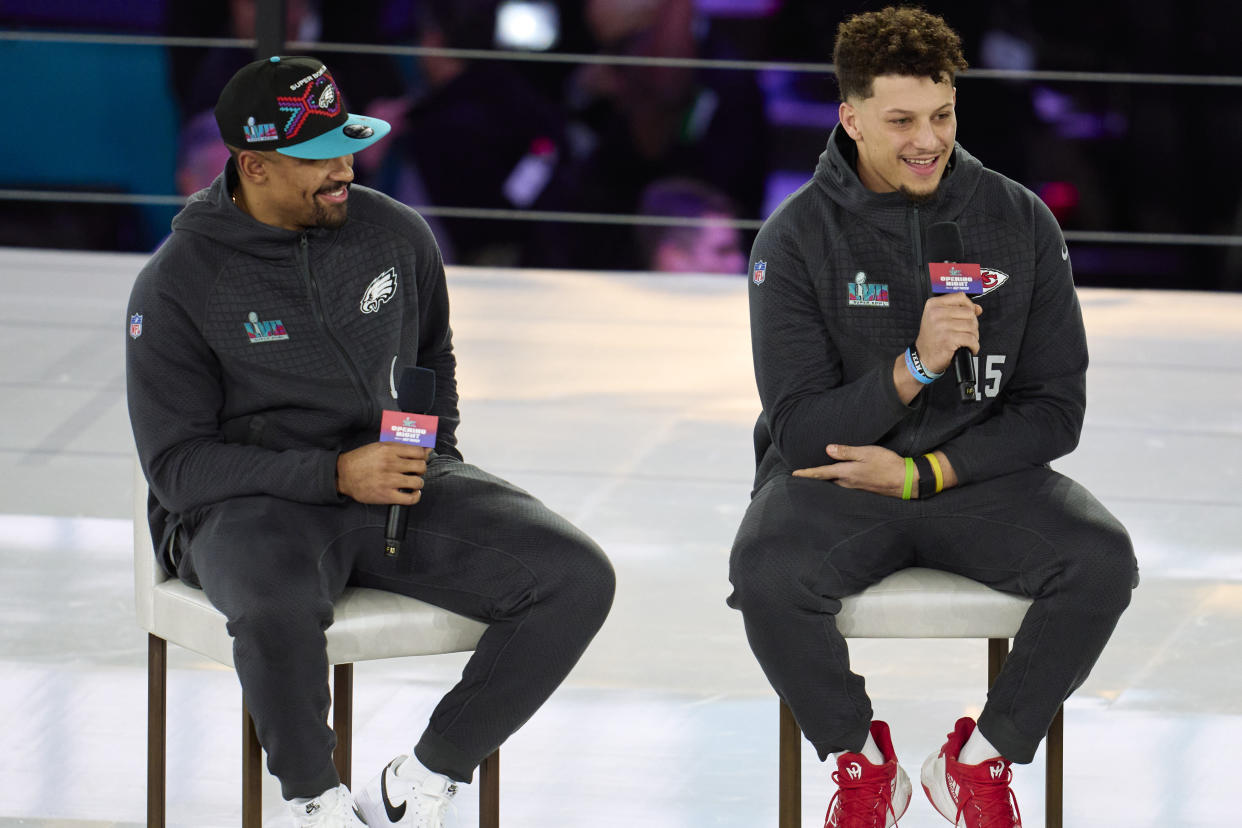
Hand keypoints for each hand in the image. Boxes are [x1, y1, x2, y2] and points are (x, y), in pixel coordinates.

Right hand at [336, 442, 429, 504]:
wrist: (342, 475)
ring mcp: (389, 480)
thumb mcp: (379, 447)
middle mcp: (390, 464)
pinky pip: (411, 498)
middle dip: (420, 469)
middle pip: (421, 466)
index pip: (419, 451)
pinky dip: (415, 496)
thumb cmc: (361, 460)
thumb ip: (400, 447)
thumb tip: (424, 449)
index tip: (419, 459)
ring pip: (418, 482)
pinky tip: (412, 493)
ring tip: (412, 482)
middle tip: (414, 471)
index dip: (422, 456)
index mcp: (389, 450)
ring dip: (418, 483)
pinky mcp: (386, 495)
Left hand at [792, 444, 908, 497]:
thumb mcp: (867, 453)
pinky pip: (844, 487)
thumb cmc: (887, 464)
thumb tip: (828, 449)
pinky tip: (836, 480)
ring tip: (815, 477)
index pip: (821, 473)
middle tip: (800, 475)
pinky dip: (836, 483)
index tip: (794, 474)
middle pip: (825, 481)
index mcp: (846, 473)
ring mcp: (855, 489)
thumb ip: (847, 452)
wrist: (906, 481)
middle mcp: (847, 484)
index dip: (806, 473)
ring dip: (824, 481)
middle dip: (813, 478)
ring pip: (834, 485)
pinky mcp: (862, 491)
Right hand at [914, 293, 981, 375]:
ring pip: (972, 326)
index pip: (960, 297)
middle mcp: (936, 313)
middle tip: (966, 332)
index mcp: (933, 305)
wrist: (923, 357)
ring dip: (974, 336)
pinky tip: (968, 348)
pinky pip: (971, 339)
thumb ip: (958, 310)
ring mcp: (942, 326)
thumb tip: (978, 308)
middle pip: (969, 313)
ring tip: (966, 341)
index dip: (969, 306)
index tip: (969, 315)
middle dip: (973, 324)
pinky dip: (974, 346)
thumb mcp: (939, 319)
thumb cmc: (932, 339)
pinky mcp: (948, 339)